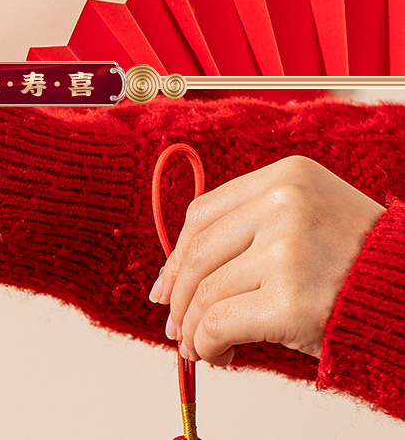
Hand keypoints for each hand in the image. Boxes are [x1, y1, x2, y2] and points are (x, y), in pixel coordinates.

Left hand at [149, 155, 382, 364]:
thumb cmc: (360, 264)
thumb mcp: (312, 216)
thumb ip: (258, 224)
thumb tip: (185, 267)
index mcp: (287, 175)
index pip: (205, 212)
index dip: (179, 253)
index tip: (168, 282)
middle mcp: (283, 204)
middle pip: (200, 251)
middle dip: (178, 294)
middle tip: (174, 323)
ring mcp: (286, 251)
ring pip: (206, 291)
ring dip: (192, 327)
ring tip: (197, 346)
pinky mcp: (289, 300)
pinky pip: (220, 323)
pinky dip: (206, 343)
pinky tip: (215, 354)